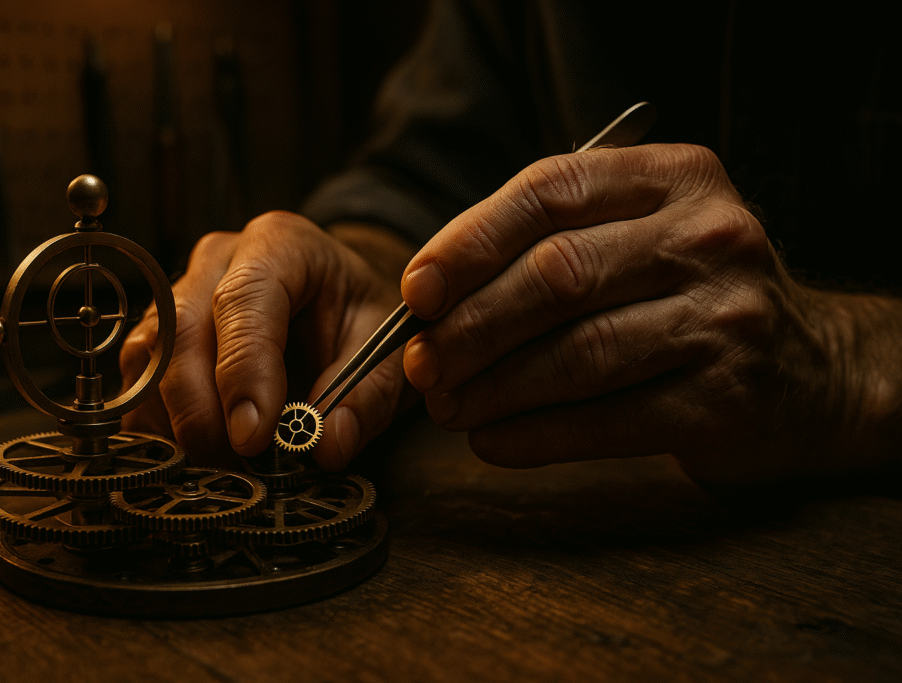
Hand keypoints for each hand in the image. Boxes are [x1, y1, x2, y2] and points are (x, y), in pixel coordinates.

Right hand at [120, 212, 417, 469]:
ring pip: (149, 358)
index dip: (243, 371)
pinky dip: (157, 429)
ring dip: (175, 424)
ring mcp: (179, 296)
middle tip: (235, 466)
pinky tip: (193, 458)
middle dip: (200, 409)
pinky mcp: (158, 337)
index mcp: (281, 245)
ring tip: (219, 468)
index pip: (244, 299)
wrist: (339, 303)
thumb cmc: (360, 319)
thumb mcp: (386, 350)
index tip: (253, 436)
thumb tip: (327, 446)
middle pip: (180, 328)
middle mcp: (218, 260)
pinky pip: (137, 384)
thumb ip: (366, 396)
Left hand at [399, 144, 876, 483]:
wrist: (812, 371)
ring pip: (579, 351)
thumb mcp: (640, 237)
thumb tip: (431, 299)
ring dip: (495, 387)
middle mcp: (709, 235)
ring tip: (447, 407)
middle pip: (558, 274)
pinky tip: (493, 442)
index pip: (551, 189)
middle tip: (422, 363)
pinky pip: (609, 420)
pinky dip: (536, 435)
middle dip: (472, 325)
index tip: (416, 291)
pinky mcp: (727, 399)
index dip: (470, 241)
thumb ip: (549, 245)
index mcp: (674, 177)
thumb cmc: (689, 297)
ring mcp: (726, 316)